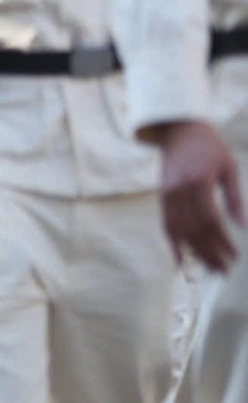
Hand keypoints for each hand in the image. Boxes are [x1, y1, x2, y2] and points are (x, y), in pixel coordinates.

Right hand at [155, 120, 241, 272]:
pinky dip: (174, 244)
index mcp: (199, 181)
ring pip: (180, 231)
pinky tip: (182, 260)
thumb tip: (244, 227)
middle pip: (194, 230)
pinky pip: (167, 225)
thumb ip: (235, 199)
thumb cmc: (210, 148)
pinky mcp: (162, 197)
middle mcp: (179, 190)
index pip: (211, 220)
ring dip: (194, 253)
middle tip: (223, 271)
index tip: (235, 257)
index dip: (222, 241)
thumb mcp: (229, 168)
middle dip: (210, 253)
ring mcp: (167, 194)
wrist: (179, 131)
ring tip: (208, 269)